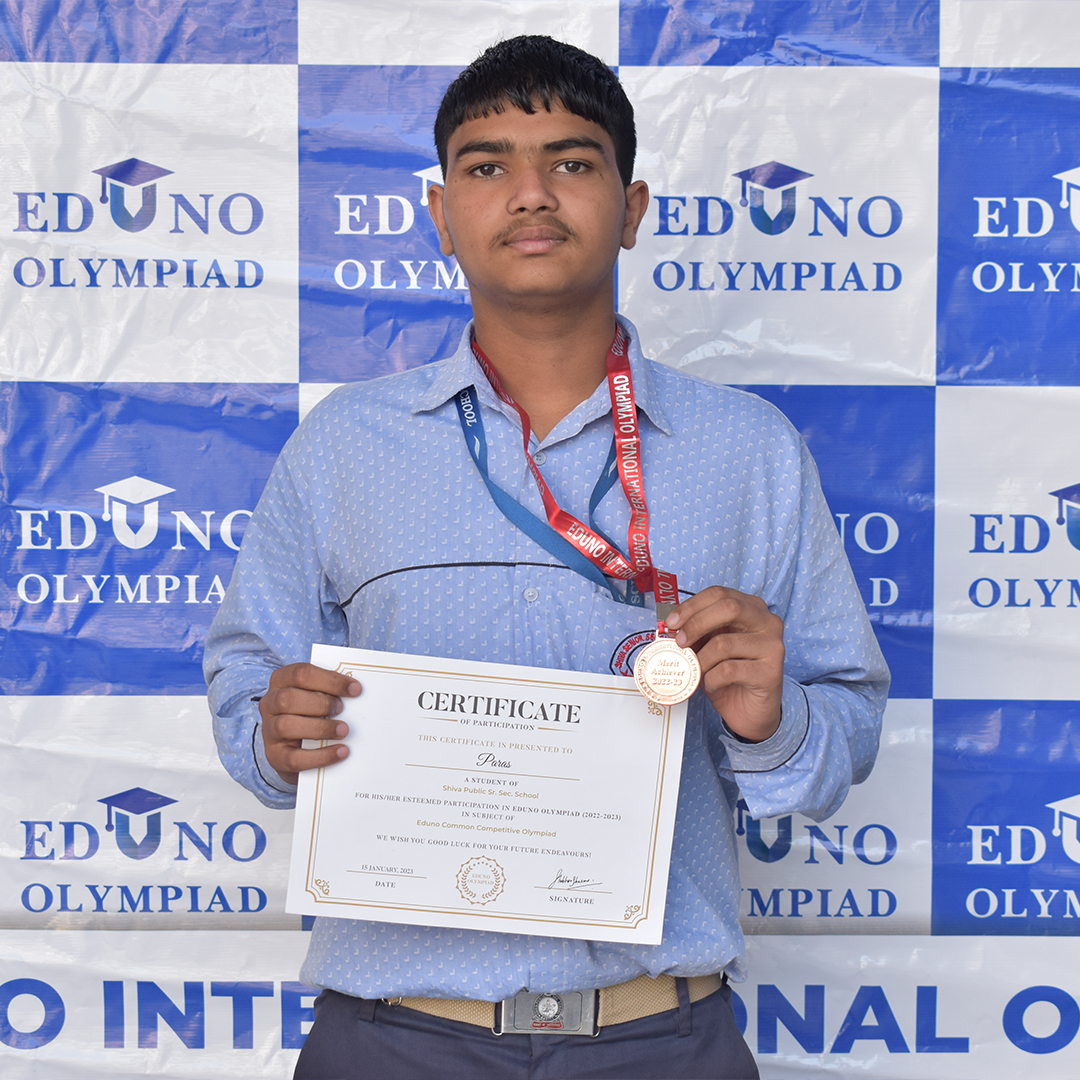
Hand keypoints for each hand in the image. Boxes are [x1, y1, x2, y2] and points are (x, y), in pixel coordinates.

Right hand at [258, 663, 360, 784]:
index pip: (301, 674)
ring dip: (320, 728)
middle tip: (342, 709)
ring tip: (343, 730)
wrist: (295, 749)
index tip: (355, 689)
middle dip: (320, 703)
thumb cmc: (310, 713)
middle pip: (288, 698)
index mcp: (281, 681)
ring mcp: (269, 731)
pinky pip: (294, 758)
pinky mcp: (275, 756)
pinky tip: (341, 751)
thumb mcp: (316, 696)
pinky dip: (321, 756)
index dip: (330, 680)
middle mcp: (270, 703)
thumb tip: (356, 691)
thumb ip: (329, 691)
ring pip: (286, 726)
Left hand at [664, 586, 784, 742]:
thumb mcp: (709, 647)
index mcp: (752, 608)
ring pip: (724, 643)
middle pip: (729, 608)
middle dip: (696, 624)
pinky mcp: (771, 672)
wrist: (750, 710)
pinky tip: (711, 684)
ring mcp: (773, 646)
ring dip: (700, 660)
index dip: (692, 605)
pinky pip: (728, 670)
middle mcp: (768, 622)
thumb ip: (697, 633)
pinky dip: (711, 679)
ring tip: (696, 671)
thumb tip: (671, 626)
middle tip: (679, 642)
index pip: (719, 594)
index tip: (672, 622)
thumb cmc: (729, 676)